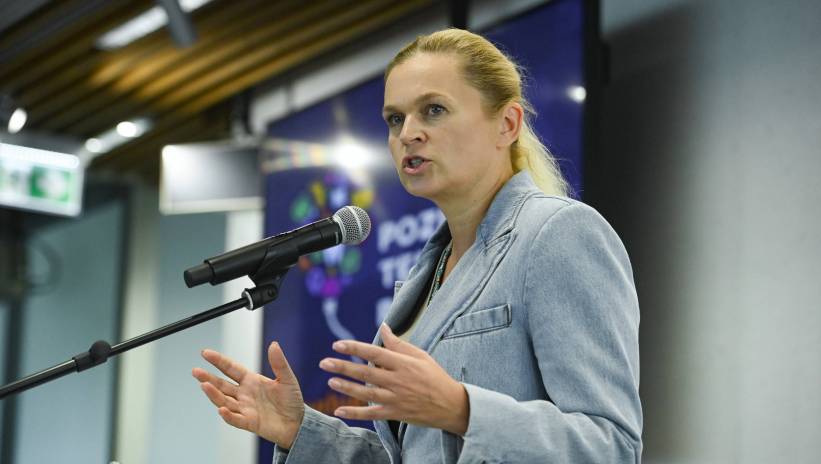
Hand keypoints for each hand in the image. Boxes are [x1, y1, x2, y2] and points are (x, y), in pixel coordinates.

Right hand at [192, 342, 304, 447]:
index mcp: (251, 381)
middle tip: (196, 371)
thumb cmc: (292, 400)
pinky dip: (228, 415)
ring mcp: (245, 409)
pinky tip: (221, 408)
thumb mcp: (287, 379)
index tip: (205, 353)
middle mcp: (244, 394)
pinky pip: (235, 419)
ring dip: (214, 394)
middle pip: (222, 385)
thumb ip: (279, 363)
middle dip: (208, 378)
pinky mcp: (250, 423)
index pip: (231, 369)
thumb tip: (274, 344)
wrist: (298, 423)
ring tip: (204, 385)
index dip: (218, 361)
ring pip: (224, 401)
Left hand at [319, 324, 469, 434]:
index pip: (374, 353)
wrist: (451, 405)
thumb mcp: (420, 356)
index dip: (354, 348)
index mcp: (403, 364)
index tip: (337, 344)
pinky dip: (355, 413)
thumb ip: (399, 343)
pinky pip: (371, 414)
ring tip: (330, 381)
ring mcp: (395, 399)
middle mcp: (397, 381)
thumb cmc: (435, 377)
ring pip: (366, 393)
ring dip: (346, 388)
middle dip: (343, 367)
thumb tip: (383, 327)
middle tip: (324, 362)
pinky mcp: (395, 413)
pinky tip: (339, 411)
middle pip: (365, 373)